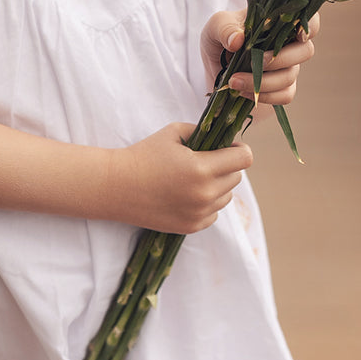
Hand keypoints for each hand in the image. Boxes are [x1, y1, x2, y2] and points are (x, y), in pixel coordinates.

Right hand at [111, 122, 252, 232]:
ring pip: (227, 196)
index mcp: (202, 168)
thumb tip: (225, 139)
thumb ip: (203, 132)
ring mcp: (198, 213)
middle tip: (206, 160)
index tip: (229, 146)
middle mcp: (204, 194)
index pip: (244, 159)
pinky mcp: (191, 227)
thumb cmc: (144, 154)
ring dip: (218, 185)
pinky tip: (187, 194)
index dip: (239, 149)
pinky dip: (207, 203)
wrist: (117, 186)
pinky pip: (214, 213)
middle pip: (237, 178)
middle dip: (227, 166)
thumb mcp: (174, 132)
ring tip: (194, 178)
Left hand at [200, 9, 320, 115]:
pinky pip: (285, 95)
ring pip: (290, 77)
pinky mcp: (281, 88)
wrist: (214, 67)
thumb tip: (238, 40)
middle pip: (305, 51)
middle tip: (253, 62)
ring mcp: (288, 67)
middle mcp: (289, 44)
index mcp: (279, 21)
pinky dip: (265, 96)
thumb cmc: (220, 38)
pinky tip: (243, 92)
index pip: (309, 19)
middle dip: (280, 59)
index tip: (298, 34)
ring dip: (263, 81)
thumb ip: (225, 28)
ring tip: (234, 81)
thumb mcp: (215, 26)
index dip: (310, 27)